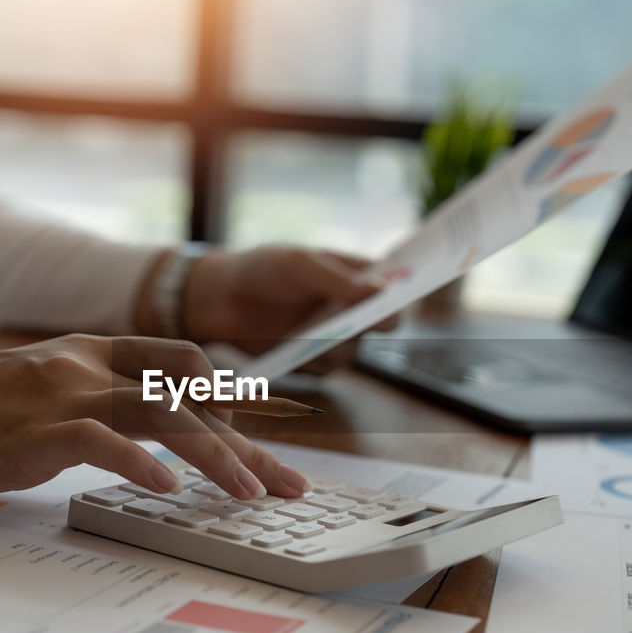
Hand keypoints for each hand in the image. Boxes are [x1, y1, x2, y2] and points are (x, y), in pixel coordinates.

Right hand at [0, 336, 311, 500]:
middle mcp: (81, 361)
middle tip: (287, 484)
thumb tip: (142, 444)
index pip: (178, 361)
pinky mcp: (31, 429)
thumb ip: (86, 406)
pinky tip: (172, 493)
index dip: (229, 397)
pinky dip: (144, 466)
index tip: (263, 436)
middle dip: (246, 439)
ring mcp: (57, 391)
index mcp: (85, 348)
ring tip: (253, 495)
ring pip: (161, 413)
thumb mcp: (31, 395)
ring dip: (216, 456)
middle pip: (188, 393)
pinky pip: (104, 441)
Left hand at [177, 247, 399, 358]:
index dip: (408, 287)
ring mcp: (334, 335)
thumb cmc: (263, 269)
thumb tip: (379, 290)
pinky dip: (312, 360)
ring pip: (354, 351)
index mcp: (357, 274)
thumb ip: (336, 278)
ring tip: (308, 332)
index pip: (396, 284)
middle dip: (376, 321)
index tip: (412, 287)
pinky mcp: (313, 360)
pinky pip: (326, 368)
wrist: (220, 298)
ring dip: (336, 343)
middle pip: (385, 322)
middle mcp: (352, 308)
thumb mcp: (298, 264)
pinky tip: (292, 346)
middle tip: (362, 317)